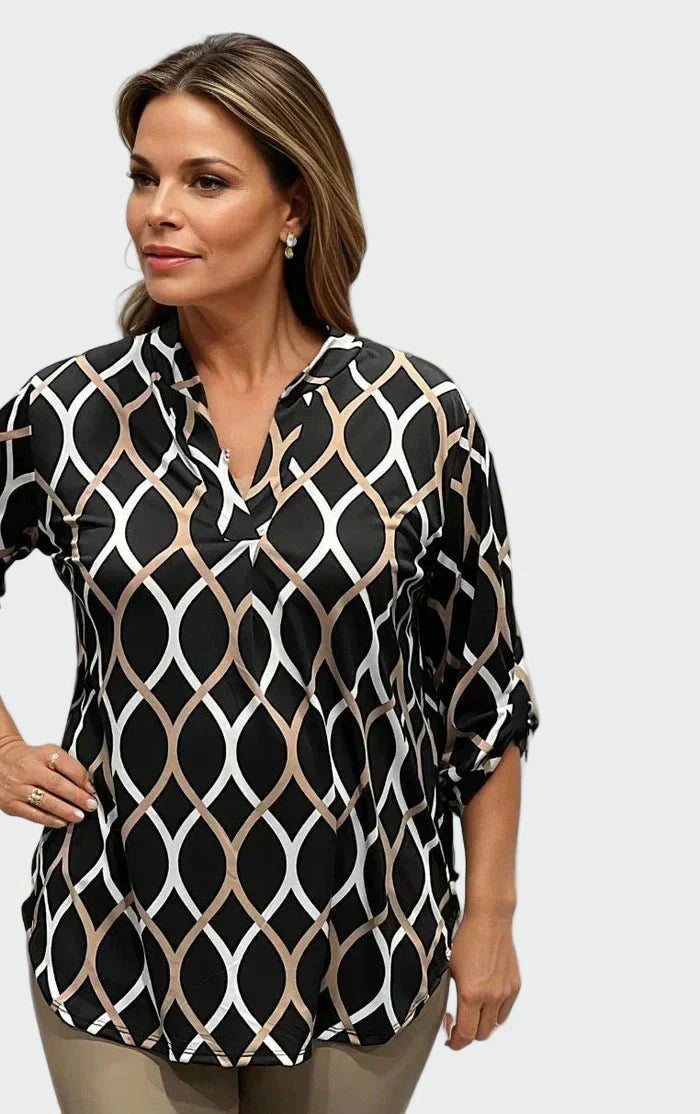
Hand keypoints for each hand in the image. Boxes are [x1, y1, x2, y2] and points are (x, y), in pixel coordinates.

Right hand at [0, 734, 96, 827]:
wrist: (0, 761)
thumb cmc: (29, 759)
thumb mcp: (48, 753)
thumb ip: (68, 766)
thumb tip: (87, 786)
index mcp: (42, 754)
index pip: (64, 764)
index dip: (81, 777)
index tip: (91, 789)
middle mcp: (28, 769)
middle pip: (55, 784)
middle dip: (76, 797)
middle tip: (90, 805)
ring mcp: (18, 787)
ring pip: (44, 801)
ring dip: (64, 811)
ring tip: (78, 816)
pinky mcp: (11, 804)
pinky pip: (32, 814)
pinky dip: (49, 819)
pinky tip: (61, 821)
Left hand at [443, 909, 520, 1049]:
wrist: (489, 920)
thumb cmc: (467, 937)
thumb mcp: (449, 968)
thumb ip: (450, 995)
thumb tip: (448, 1013)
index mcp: (471, 994)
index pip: (465, 1034)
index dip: (456, 1042)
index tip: (450, 1040)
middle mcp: (491, 996)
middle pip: (480, 1034)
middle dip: (467, 1033)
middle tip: (457, 1023)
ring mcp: (505, 992)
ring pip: (494, 1025)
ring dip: (482, 1024)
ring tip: (472, 1011)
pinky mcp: (515, 986)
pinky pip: (505, 1011)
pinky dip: (495, 1013)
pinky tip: (485, 1001)